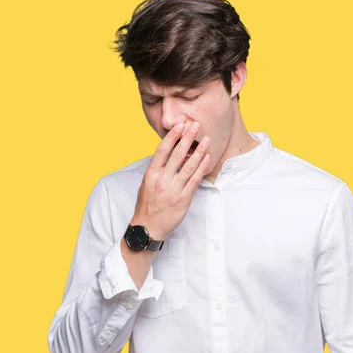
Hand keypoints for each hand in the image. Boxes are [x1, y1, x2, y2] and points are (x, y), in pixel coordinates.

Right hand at [132, 121, 210, 240]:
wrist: (148, 227)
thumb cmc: (147, 205)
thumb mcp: (146, 184)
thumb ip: (157, 170)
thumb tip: (169, 155)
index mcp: (151, 174)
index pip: (162, 151)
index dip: (172, 137)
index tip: (179, 125)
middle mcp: (162, 180)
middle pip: (177, 155)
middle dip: (187, 138)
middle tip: (195, 125)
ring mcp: (174, 190)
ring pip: (189, 166)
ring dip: (199, 151)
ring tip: (206, 139)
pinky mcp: (183, 199)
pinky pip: (195, 180)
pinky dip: (202, 168)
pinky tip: (207, 158)